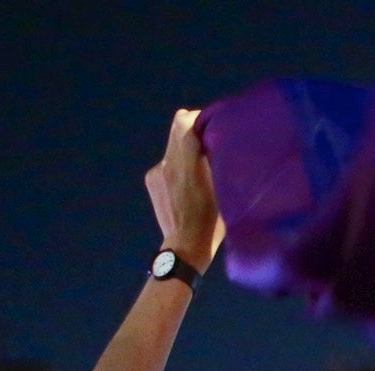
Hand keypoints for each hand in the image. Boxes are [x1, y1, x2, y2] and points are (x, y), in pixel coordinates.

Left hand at [145, 109, 223, 271]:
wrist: (184, 246)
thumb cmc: (212, 224)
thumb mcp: (223, 193)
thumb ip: (214, 164)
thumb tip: (215, 144)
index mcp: (187, 163)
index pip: (185, 123)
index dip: (199, 118)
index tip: (213, 125)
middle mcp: (168, 162)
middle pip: (176, 130)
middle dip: (193, 132)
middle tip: (209, 142)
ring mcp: (156, 171)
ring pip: (173, 149)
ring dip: (186, 152)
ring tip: (200, 171)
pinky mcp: (151, 179)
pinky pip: (166, 164)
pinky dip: (177, 167)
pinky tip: (186, 187)